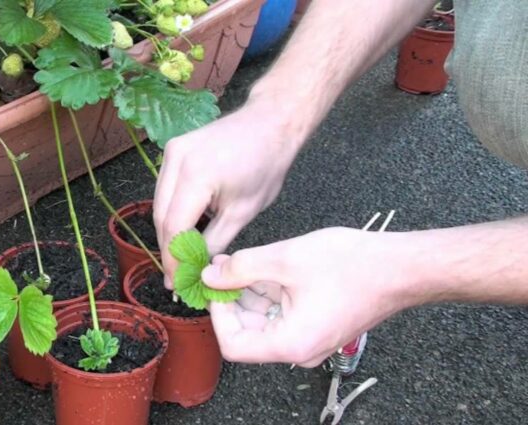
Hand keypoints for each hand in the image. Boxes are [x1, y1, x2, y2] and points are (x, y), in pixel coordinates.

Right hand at [154, 99, 303, 288]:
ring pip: (159, 204)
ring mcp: (171, 151)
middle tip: (176, 278)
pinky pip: (165, 189)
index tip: (178, 284)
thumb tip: (198, 269)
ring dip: (168, 233)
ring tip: (179, 259)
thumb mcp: (244, 211)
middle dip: (168, 250)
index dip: (174, 260)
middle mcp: (176, 159)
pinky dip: (172, 212)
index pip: (174, 227)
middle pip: (161, 217)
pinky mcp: (172, 149)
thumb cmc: (266, 164)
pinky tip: (183, 231)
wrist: (270, 122)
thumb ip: (216, 242)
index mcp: (196, 175)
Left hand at [201, 227, 413, 366]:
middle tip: (224, 268)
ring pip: (264, 321)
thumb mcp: (285, 259)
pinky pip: (283, 314)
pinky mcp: (317, 325)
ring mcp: (310, 338)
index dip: (218, 314)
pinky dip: (270, 292)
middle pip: (248, 333)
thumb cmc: (355, 265)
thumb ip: (241, 269)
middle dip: (232, 299)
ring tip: (246, 261)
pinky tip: (268, 267)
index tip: (215, 285)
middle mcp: (300, 349)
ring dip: (250, 293)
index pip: (234, 344)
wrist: (403, 266)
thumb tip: (211, 277)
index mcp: (291, 343)